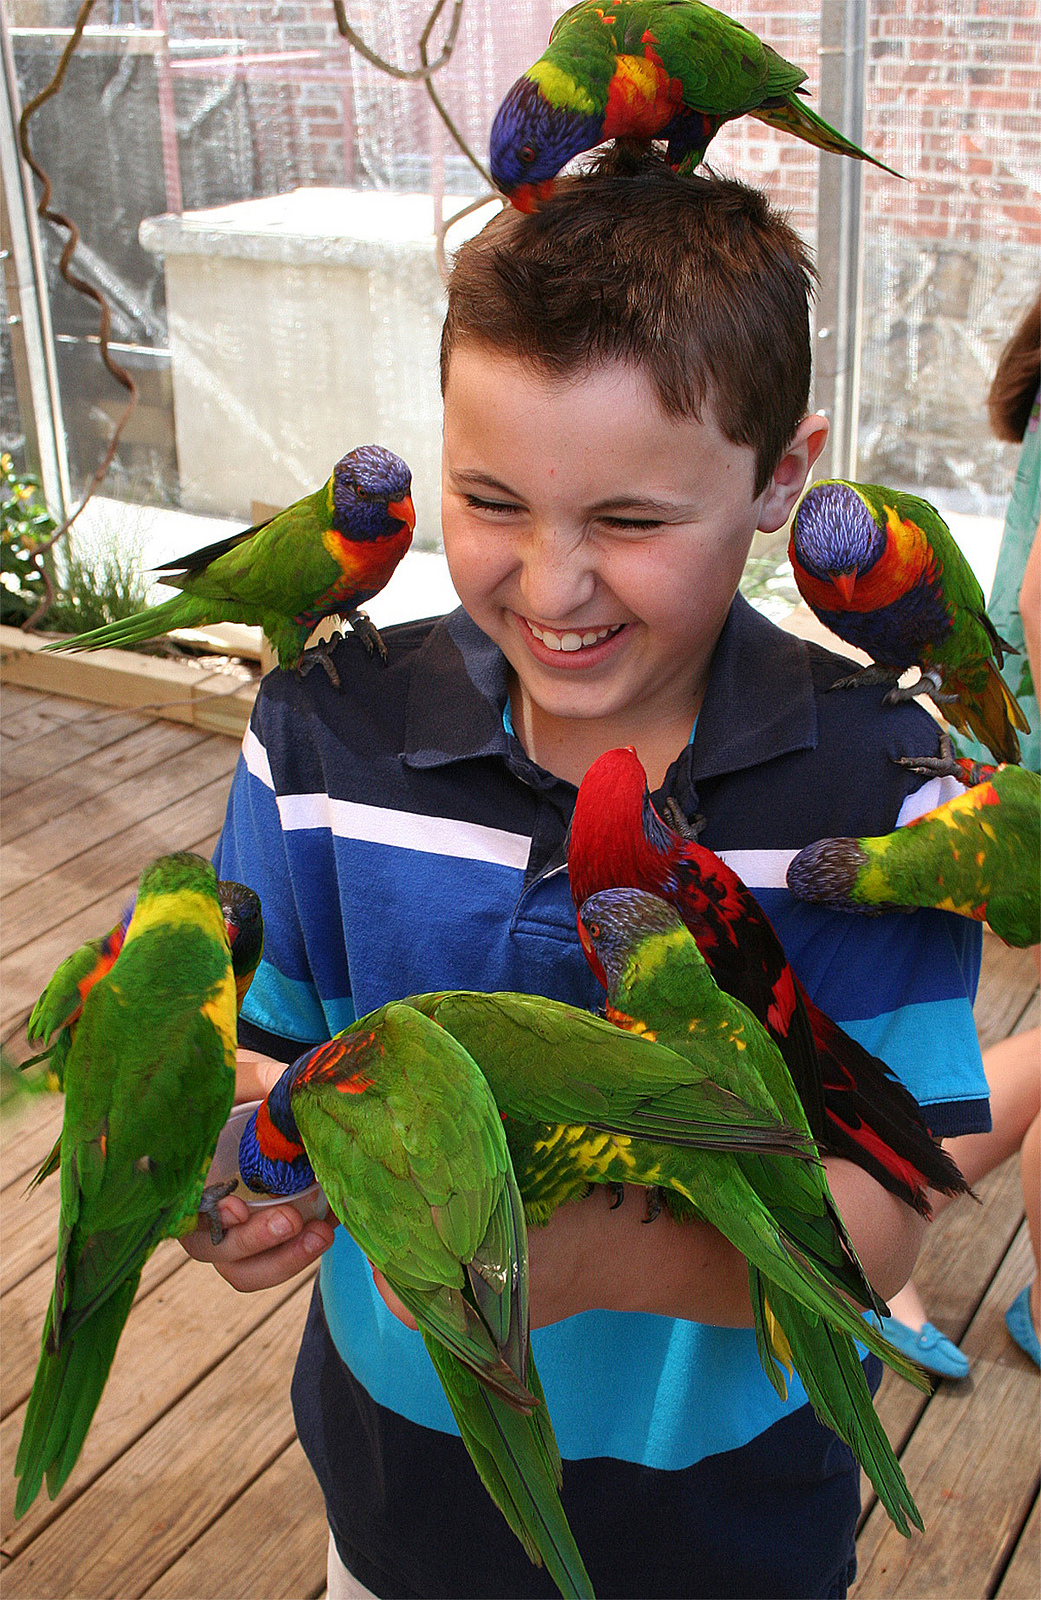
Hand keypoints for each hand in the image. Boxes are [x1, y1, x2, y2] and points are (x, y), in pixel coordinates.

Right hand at [182, 1044, 335, 1289]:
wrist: (255, 1097)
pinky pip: (279, 1258)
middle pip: (218, 1250)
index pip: (187, 1214)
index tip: (236, 1208)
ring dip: (284, 1259)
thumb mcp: (242, 1077)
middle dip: (255, 1242)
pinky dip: (304, 1250)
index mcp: (186, 1177)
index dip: (209, 1219)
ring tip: (320, 1234)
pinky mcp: (270, 1232)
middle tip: (291, 1221)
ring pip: (246, 1269)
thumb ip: (257, 1081)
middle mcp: (205, 1213)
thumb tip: (287, 1085)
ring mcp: (237, 1229)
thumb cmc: (237, 1088)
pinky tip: (329, 1224)